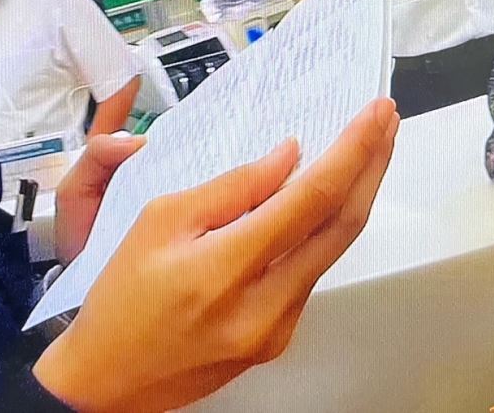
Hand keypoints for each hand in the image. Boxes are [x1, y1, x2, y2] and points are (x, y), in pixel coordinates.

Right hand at [33, 98, 398, 412]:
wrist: (109, 379)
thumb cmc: (120, 299)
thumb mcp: (158, 220)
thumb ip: (232, 189)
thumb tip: (289, 158)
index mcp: (226, 269)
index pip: (311, 200)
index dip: (351, 151)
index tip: (374, 113)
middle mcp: (264, 307)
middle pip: (343, 227)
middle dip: (372, 166)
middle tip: (384, 121)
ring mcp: (277, 330)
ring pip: (331, 251)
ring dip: (352, 197)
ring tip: (361, 151)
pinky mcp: (278, 339)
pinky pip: (310, 273)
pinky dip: (321, 231)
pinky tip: (321, 203)